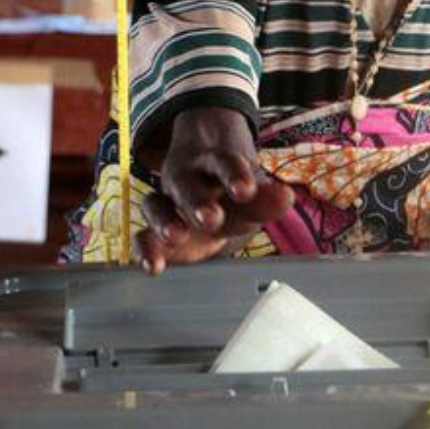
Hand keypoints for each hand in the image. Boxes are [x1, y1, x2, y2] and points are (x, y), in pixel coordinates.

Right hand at [136, 106, 293, 275]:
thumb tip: (286, 197)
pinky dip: (145, 250)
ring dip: (165, 221)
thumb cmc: (230, 195)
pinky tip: (152, 267)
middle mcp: (185, 180)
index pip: (223, 162)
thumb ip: (265, 200)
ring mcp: (166, 203)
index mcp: (214, 164)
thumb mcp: (249, 197)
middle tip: (211, 218)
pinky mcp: (154, 231)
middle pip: (186, 184)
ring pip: (156, 204)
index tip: (246, 190)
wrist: (204, 192)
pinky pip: (142, 236)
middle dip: (197, 201)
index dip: (234, 174)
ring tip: (176, 236)